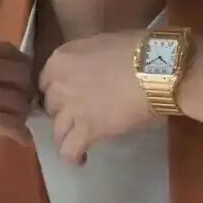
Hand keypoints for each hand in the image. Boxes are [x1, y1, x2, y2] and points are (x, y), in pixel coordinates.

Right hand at [0, 38, 34, 154]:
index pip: (13, 53)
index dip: (22, 69)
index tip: (19, 83)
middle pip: (22, 76)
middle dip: (25, 92)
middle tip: (19, 105)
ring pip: (20, 101)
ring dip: (21, 114)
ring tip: (14, 123)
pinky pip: (12, 125)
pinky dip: (22, 134)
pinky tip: (23, 141)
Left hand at [37, 30, 159, 164]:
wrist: (156, 69)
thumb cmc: (138, 50)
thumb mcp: (103, 44)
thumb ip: (87, 60)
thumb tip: (91, 70)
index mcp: (61, 59)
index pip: (45, 82)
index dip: (59, 91)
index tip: (71, 95)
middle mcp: (59, 84)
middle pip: (51, 106)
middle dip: (63, 112)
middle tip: (81, 116)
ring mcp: (71, 109)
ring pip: (57, 130)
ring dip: (68, 135)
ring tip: (80, 140)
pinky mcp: (87, 131)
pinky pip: (69, 150)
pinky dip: (74, 156)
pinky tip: (82, 158)